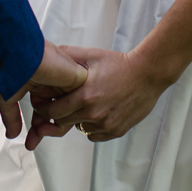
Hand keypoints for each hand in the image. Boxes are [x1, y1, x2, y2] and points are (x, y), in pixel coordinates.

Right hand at [0, 40, 88, 140]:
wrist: (17, 55)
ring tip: (39, 128)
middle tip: (33, 141)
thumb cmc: (9, 68)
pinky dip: (62, 115)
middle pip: (56, 114)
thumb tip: (12, 135)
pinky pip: (75, 105)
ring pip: (66, 112)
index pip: (45, 111)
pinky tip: (50, 115)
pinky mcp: (77, 79)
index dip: (37, 129)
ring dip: (52, 125)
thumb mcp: (9, 97)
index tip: (30, 142)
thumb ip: (12, 117)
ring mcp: (65, 82)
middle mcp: (54, 83)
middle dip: (44, 130)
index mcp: (40, 84)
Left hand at [25, 47, 163, 149]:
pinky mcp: (116, 131)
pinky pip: (94, 135)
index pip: (53, 111)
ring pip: (79, 129)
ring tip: (84, 106)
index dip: (44, 107)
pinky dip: (91, 127)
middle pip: (63, 122)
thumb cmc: (119, 64)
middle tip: (60, 105)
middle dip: (58, 114)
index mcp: (84, 96)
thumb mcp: (92, 55)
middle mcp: (94, 114)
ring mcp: (106, 124)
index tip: (44, 103)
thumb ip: (68, 55)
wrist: (147, 74)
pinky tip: (96, 113)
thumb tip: (49, 56)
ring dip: (76, 120)